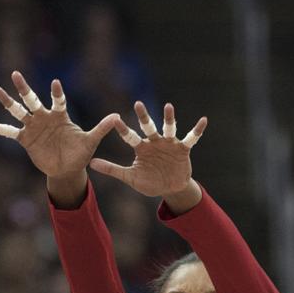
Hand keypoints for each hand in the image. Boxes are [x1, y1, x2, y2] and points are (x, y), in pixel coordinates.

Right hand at [0, 72, 118, 178]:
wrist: (67, 168)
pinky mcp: (24, 139)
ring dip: (7, 101)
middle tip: (16, 74)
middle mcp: (44, 118)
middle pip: (32, 100)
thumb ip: (102, 128)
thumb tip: (117, 116)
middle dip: (24, 88)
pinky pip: (9, 132)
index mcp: (60, 116)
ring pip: (17, 111)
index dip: (57, 93)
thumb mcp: (91, 141)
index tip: (56, 83)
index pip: (58, 101)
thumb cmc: (80, 153)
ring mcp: (33, 128)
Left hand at [90, 101, 207, 196]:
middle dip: (143, 116)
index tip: (114, 119)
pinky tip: (203, 120)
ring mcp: (169, 144)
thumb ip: (111, 169)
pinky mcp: (183, 149)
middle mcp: (154, 142)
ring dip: (169, 118)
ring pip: (168, 128)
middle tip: (137, 103)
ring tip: (168, 106)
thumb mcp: (129, 177)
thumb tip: (90, 163)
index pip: (129, 136)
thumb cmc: (149, 181)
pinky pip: (191, 138)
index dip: (122, 129)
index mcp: (141, 148)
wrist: (168, 189)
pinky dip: (197, 130)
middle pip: (148, 127)